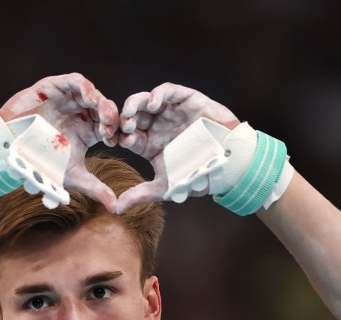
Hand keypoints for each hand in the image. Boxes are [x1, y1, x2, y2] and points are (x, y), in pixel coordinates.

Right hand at [0, 74, 119, 211]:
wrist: (10, 149)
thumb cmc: (39, 161)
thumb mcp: (71, 176)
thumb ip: (95, 188)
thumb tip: (115, 207)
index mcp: (88, 131)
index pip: (109, 127)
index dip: (116, 133)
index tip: (116, 142)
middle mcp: (81, 113)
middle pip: (104, 109)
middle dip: (112, 117)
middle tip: (112, 128)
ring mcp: (69, 100)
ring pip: (93, 94)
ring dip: (102, 102)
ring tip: (104, 114)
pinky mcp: (56, 87)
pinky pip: (76, 81)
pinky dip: (86, 87)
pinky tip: (90, 98)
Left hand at [115, 83, 239, 213]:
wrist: (228, 163)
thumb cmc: (198, 174)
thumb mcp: (166, 187)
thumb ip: (141, 194)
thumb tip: (117, 208)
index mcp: (148, 143)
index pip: (126, 136)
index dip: (116, 136)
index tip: (112, 140)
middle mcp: (157, 126)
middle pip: (133, 116)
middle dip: (123, 118)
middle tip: (122, 125)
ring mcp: (170, 112)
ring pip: (146, 100)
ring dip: (135, 103)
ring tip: (132, 112)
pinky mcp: (186, 100)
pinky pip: (168, 91)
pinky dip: (159, 94)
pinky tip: (154, 104)